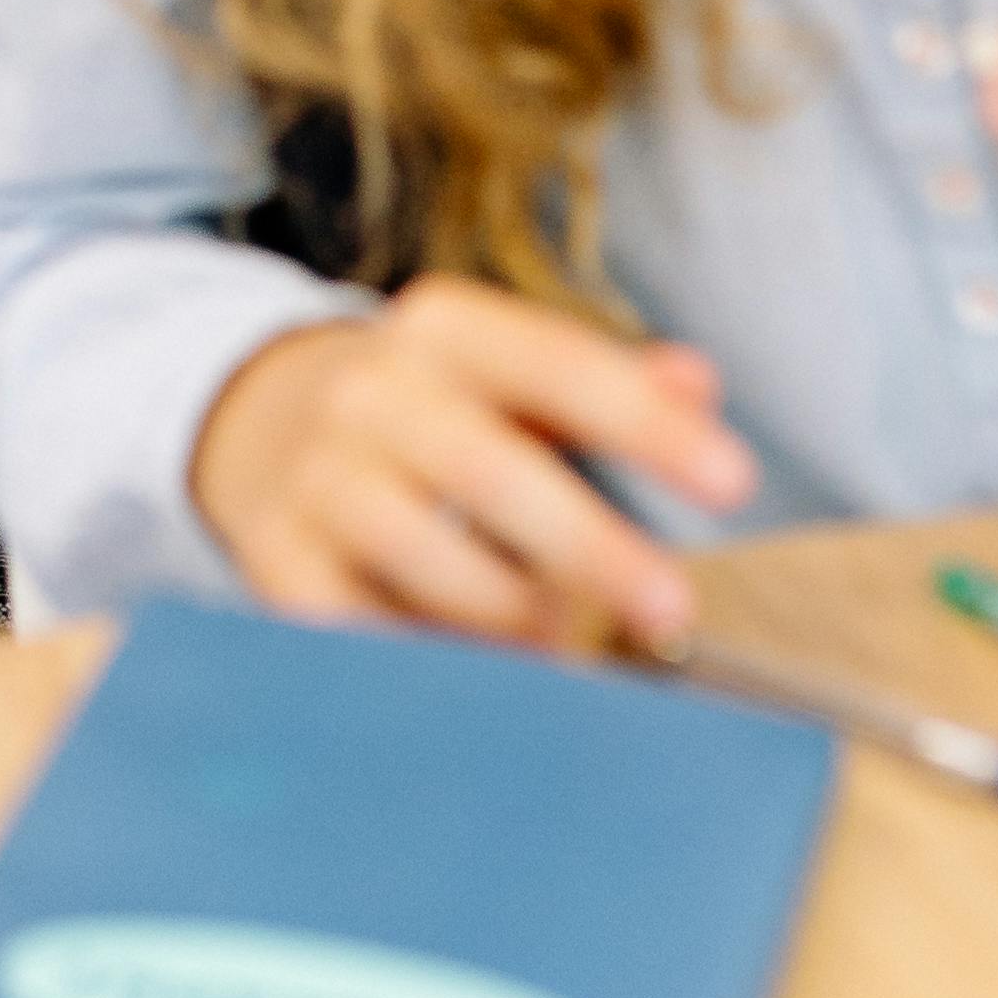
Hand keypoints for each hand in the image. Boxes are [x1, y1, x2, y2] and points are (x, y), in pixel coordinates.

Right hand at [188, 278, 753, 646]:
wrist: (263, 424)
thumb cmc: (433, 407)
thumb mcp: (510, 369)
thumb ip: (608, 380)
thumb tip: (700, 384)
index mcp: (442, 328)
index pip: (554, 365)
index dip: (645, 424)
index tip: (734, 481)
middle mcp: (369, 391)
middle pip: (489, 469)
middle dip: (590, 545)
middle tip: (674, 608)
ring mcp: (317, 478)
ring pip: (433, 563)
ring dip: (517, 616)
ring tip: (560, 638)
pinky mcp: (278, 563)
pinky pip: (372, 633)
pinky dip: (438, 658)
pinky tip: (480, 670)